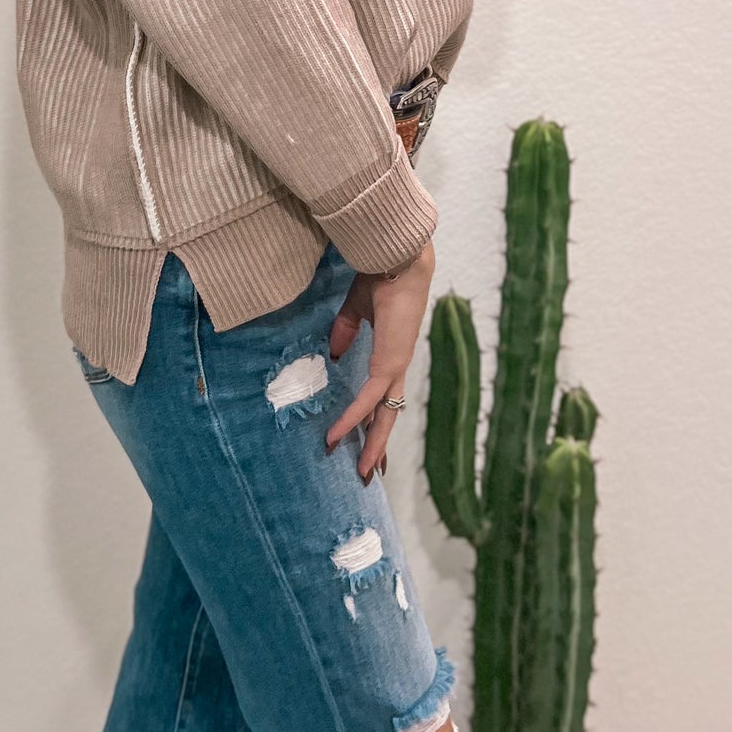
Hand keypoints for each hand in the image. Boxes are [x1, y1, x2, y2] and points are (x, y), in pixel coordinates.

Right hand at [323, 240, 434, 483]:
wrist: (398, 258)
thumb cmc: (380, 274)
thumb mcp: (355, 307)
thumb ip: (345, 330)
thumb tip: (334, 355)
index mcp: (391, 352)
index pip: (384, 394)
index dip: (374, 418)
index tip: (366, 440)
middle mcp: (397, 364)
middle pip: (388, 414)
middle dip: (377, 444)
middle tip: (368, 473)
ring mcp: (396, 364)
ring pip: (385, 414)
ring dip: (371, 443)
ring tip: (360, 471)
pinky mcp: (389, 361)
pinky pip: (368, 398)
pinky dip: (352, 418)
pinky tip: (337, 436)